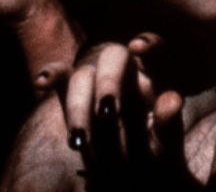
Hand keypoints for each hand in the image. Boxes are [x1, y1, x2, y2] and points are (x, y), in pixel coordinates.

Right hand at [63, 35, 188, 187]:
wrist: (131, 169)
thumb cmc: (154, 148)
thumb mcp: (165, 141)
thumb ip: (169, 121)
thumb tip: (173, 101)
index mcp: (155, 74)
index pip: (156, 50)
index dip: (148, 45)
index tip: (138, 48)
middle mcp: (125, 69)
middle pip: (114, 59)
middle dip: (108, 81)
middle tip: (108, 111)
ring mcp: (97, 79)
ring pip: (84, 76)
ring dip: (80, 104)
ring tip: (80, 142)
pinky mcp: (72, 92)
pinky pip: (61, 77)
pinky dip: (52, 75)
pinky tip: (42, 82)